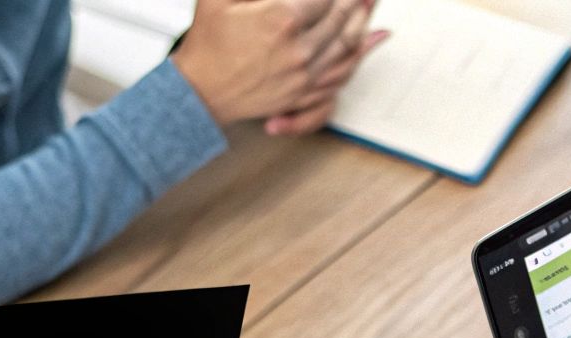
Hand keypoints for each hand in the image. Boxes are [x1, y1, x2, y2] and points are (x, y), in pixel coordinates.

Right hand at [173, 0, 388, 131]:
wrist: (198, 91)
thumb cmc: (208, 43)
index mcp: (283, 20)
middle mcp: (300, 50)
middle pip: (341, 18)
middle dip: (354, 1)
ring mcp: (304, 76)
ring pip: (348, 46)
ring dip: (363, 22)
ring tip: (371, 5)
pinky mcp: (303, 94)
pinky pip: (341, 74)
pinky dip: (359, 56)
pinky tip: (371, 42)